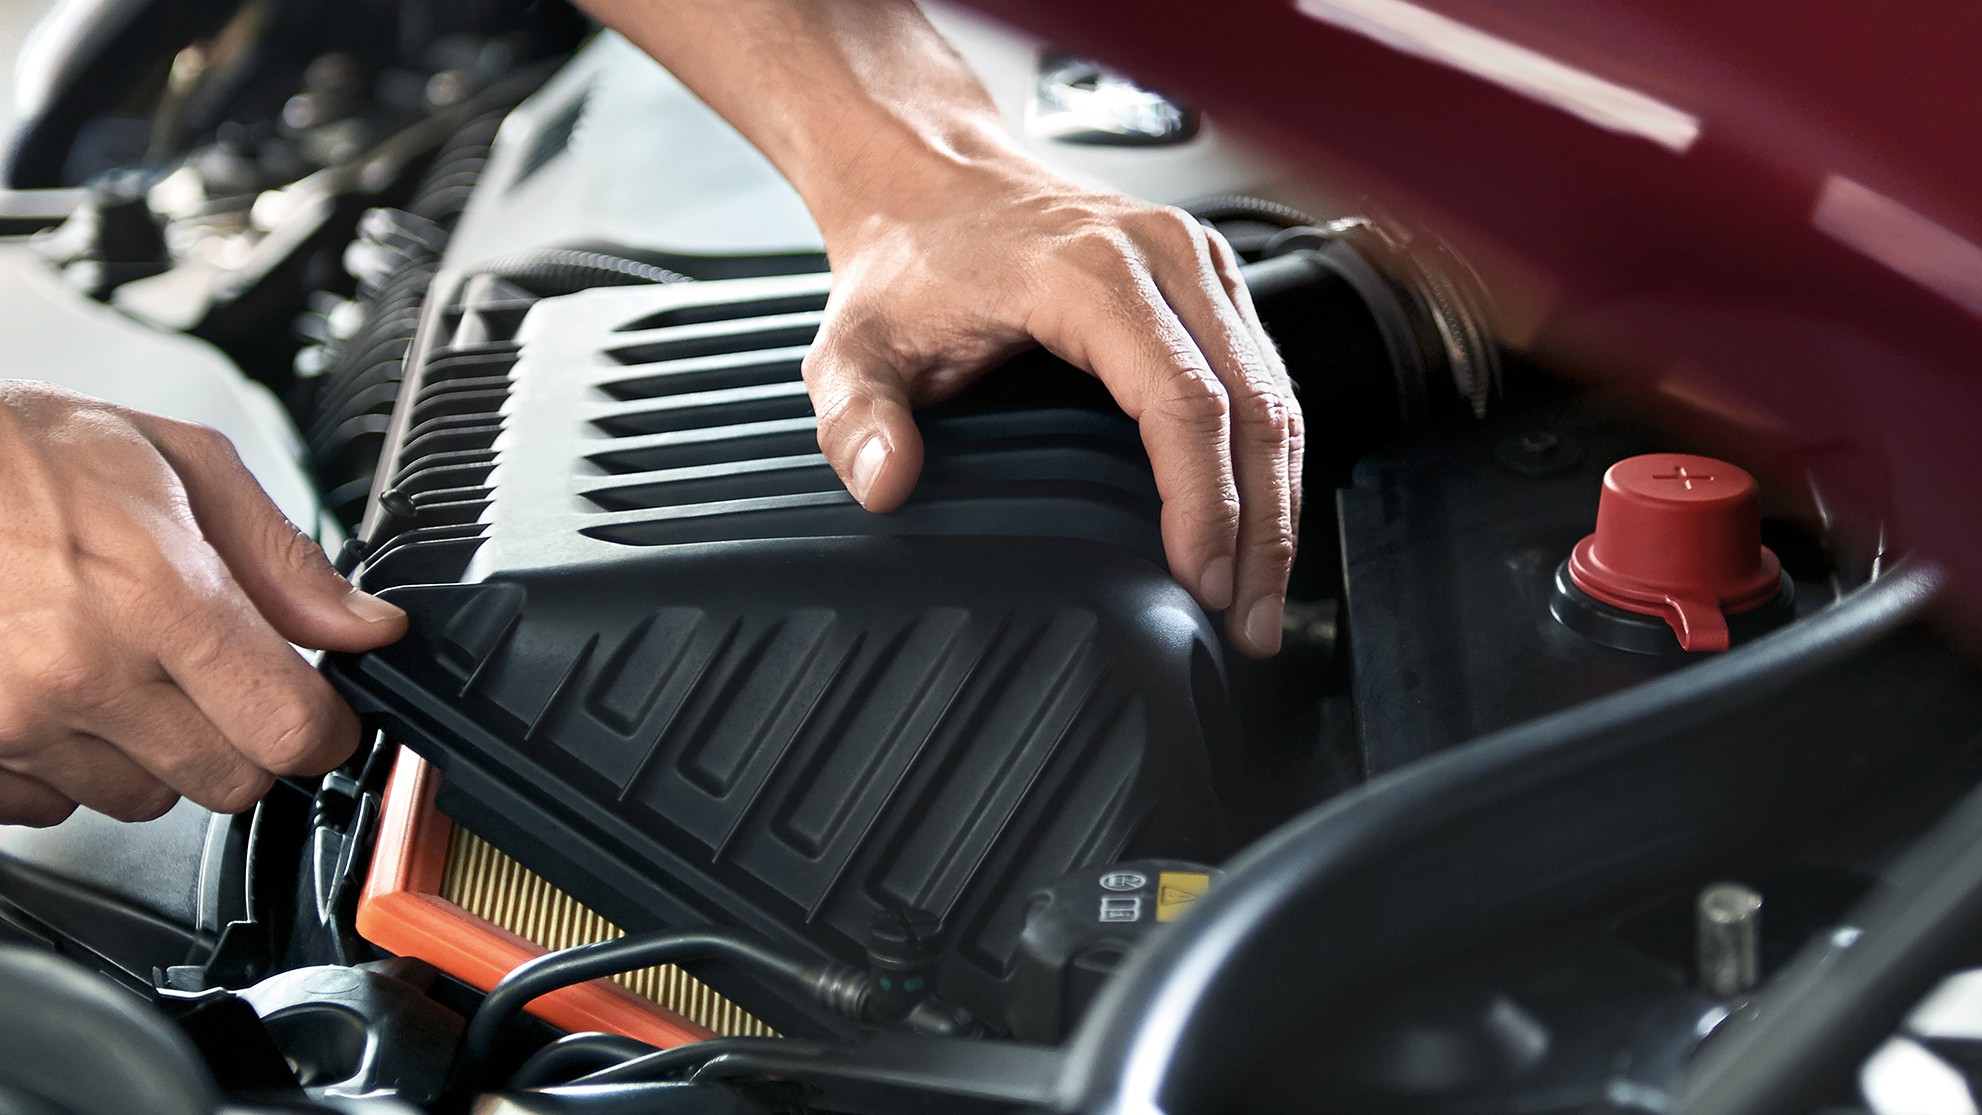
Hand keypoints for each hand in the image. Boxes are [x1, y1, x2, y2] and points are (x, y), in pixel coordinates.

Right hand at [0, 382, 406, 826]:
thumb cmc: (18, 456)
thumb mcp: (177, 464)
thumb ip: (283, 559)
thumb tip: (367, 627)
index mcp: (155, 596)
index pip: (290, 730)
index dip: (322, 726)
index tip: (317, 707)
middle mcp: (83, 673)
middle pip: (232, 782)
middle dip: (243, 737)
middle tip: (207, 671)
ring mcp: (16, 726)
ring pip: (146, 798)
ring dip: (152, 749)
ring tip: (112, 662)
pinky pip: (56, 806)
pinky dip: (67, 762)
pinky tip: (50, 690)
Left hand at [804, 155, 1303, 656]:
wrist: (931, 180)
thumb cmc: (910, 260)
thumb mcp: (853, 348)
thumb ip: (857, 420)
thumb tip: (886, 483)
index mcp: (1092, 272)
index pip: (1185, 402)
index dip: (1204, 503)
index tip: (1201, 582)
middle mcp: (1164, 256)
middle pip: (1255, 407)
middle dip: (1264, 529)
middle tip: (1249, 622)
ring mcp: (1198, 263)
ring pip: (1276, 396)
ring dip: (1281, 504)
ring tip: (1262, 597)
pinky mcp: (1211, 280)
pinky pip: (1265, 379)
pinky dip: (1270, 460)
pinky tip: (1257, 525)